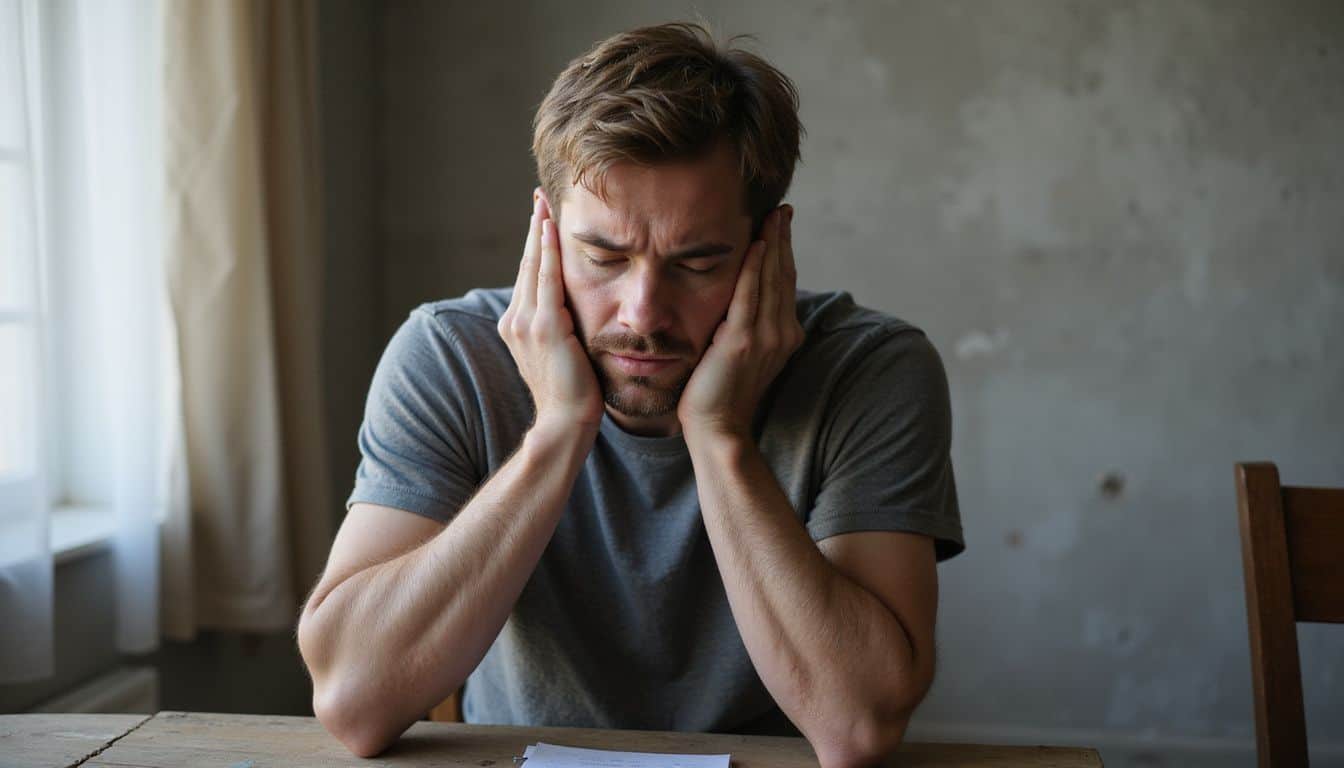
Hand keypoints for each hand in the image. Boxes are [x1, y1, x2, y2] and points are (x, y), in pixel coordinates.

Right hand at [497, 192, 603, 430]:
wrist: (565, 421)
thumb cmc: (572, 391)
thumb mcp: (563, 351)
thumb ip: (561, 325)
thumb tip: (574, 307)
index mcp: (517, 324)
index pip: (528, 274)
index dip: (534, 243)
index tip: (541, 216)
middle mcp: (515, 320)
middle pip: (526, 262)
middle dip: (534, 227)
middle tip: (539, 196)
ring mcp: (526, 323)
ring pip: (533, 265)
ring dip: (539, 231)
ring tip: (545, 203)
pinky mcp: (545, 328)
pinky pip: (546, 280)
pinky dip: (547, 252)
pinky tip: (551, 228)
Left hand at [677, 206, 803, 440]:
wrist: (717, 429)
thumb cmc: (719, 393)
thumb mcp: (738, 351)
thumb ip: (743, 324)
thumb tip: (736, 298)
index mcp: (783, 334)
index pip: (785, 282)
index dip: (784, 250)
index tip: (781, 222)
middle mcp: (782, 333)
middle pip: (784, 275)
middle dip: (783, 239)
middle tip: (782, 209)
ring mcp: (766, 338)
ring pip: (772, 280)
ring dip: (774, 244)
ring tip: (773, 216)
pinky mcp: (742, 341)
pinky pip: (750, 296)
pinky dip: (755, 268)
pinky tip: (756, 244)